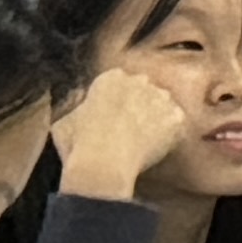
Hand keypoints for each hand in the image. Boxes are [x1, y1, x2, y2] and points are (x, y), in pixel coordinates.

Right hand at [48, 64, 193, 206]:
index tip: (114, 116)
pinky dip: (169, 134)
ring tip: (143, 141)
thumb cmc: (78, 145)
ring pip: (162, 105)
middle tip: (130, 130)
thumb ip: (77, 105)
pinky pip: (175, 123)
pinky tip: (155, 147)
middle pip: (144, 89)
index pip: (119, 81)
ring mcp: (161, 97)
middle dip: (139, 105)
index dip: (117, 100)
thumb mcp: (65, 120)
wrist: (103, 164)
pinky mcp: (176, 116)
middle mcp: (139, 81)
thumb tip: (81, 102)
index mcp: (111, 78)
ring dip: (156, 118)